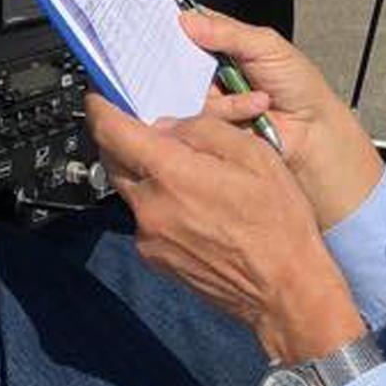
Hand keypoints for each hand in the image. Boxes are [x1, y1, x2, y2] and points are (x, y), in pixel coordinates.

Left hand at [85, 95, 367, 362]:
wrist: (285, 289)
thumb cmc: (278, 224)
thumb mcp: (252, 154)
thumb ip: (201, 130)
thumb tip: (167, 126)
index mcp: (171, 174)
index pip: (111, 131)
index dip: (100, 107)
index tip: (99, 96)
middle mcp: (150, 207)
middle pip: (114, 160)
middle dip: (123, 139)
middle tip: (146, 127)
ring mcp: (149, 237)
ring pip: (131, 190)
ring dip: (146, 173)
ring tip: (186, 172)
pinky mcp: (155, 258)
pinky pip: (146, 218)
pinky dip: (159, 203)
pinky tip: (194, 206)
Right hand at [179, 8, 382, 229]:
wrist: (311, 131)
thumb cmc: (299, 86)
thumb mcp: (267, 46)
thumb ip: (227, 32)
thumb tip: (189, 19)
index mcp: (224, 43)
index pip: (190, 26)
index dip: (177, 24)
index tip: (172, 24)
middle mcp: (210, 70)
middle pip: (177, 59)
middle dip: (189, 62)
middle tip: (211, 64)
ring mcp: (207, 97)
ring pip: (185, 90)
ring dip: (222, 94)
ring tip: (256, 94)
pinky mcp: (206, 124)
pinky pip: (198, 115)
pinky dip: (229, 111)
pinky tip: (254, 109)